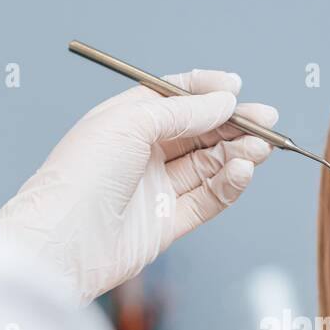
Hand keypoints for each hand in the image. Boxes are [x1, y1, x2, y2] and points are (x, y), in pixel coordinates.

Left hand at [0, 69, 277, 303]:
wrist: (62, 242)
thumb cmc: (80, 176)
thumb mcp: (130, 123)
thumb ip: (182, 111)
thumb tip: (224, 101)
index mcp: (126, 121)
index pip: (175, 98)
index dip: (208, 91)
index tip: (237, 87)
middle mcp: (142, 153)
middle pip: (200, 132)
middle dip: (234, 124)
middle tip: (267, 120)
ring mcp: (156, 189)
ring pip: (209, 165)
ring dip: (238, 153)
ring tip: (261, 147)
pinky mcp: (168, 223)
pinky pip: (208, 199)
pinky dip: (229, 184)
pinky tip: (243, 171)